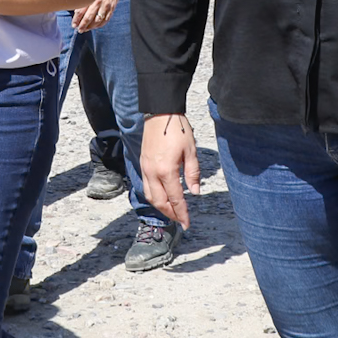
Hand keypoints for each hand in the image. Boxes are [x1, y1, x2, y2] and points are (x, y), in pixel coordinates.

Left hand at [71, 0, 123, 32]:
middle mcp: (98, 2)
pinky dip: (99, 25)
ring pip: (97, 21)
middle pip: (88, 18)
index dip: (76, 20)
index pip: (81, 11)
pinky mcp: (112, 8)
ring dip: (90, 27)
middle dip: (82, 25)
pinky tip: (95, 27)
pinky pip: (105, 20)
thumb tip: (75, 8)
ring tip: (86, 29)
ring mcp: (106, 6)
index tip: (73, 24)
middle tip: (79, 30)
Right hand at [141, 113, 201, 228]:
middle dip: (170, 214)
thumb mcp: (191, 151)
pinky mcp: (143, 164)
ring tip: (172, 212)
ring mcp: (146, 168)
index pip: (175, 199)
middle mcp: (153, 173)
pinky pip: (145, 186)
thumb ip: (193, 173)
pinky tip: (162, 197)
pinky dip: (153, 196)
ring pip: (150, 196)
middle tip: (180, 220)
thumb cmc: (178, 130)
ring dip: (161, 207)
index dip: (182, 213)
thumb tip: (194, 192)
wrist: (160, 113)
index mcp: (166, 171)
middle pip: (160, 202)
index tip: (187, 224)